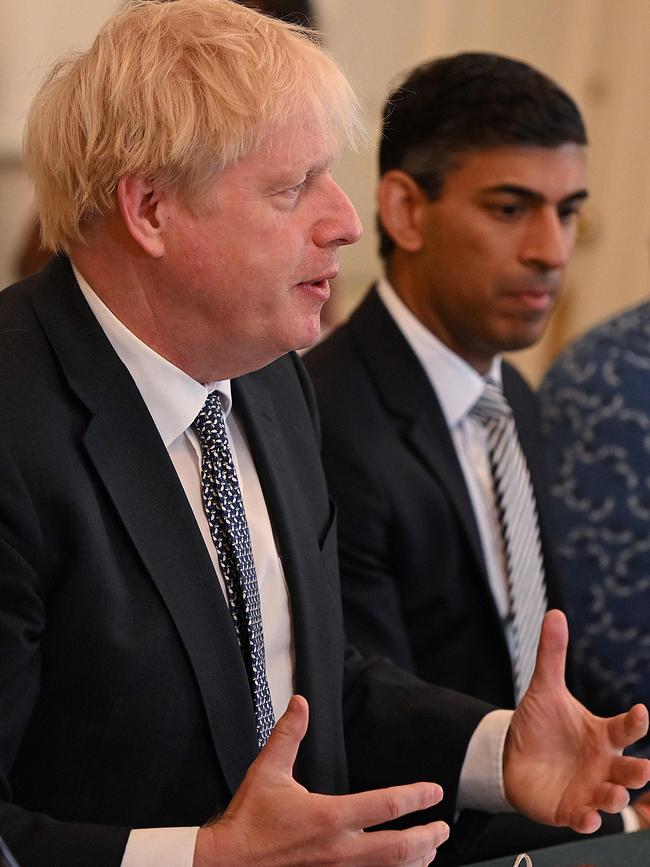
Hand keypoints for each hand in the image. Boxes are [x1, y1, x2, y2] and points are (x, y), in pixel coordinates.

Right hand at [194, 695, 448, 865]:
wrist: (226, 865)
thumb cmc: (249, 821)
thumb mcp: (267, 771)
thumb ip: (288, 735)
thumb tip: (301, 703)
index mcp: (329, 817)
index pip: (386, 805)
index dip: (416, 797)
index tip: (435, 791)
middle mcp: (339, 851)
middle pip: (400, 849)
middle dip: (428, 838)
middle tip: (442, 828)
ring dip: (416, 861)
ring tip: (429, 851)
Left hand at [503, 609, 649, 833]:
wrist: (512, 756)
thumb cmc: (539, 725)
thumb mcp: (544, 688)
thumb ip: (553, 654)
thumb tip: (554, 613)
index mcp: (602, 735)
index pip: (625, 729)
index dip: (635, 722)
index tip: (642, 712)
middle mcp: (602, 764)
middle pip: (630, 769)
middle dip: (639, 772)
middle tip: (644, 769)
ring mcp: (588, 788)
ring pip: (612, 797)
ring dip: (617, 797)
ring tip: (616, 794)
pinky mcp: (570, 809)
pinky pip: (584, 818)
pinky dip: (588, 820)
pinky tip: (589, 818)